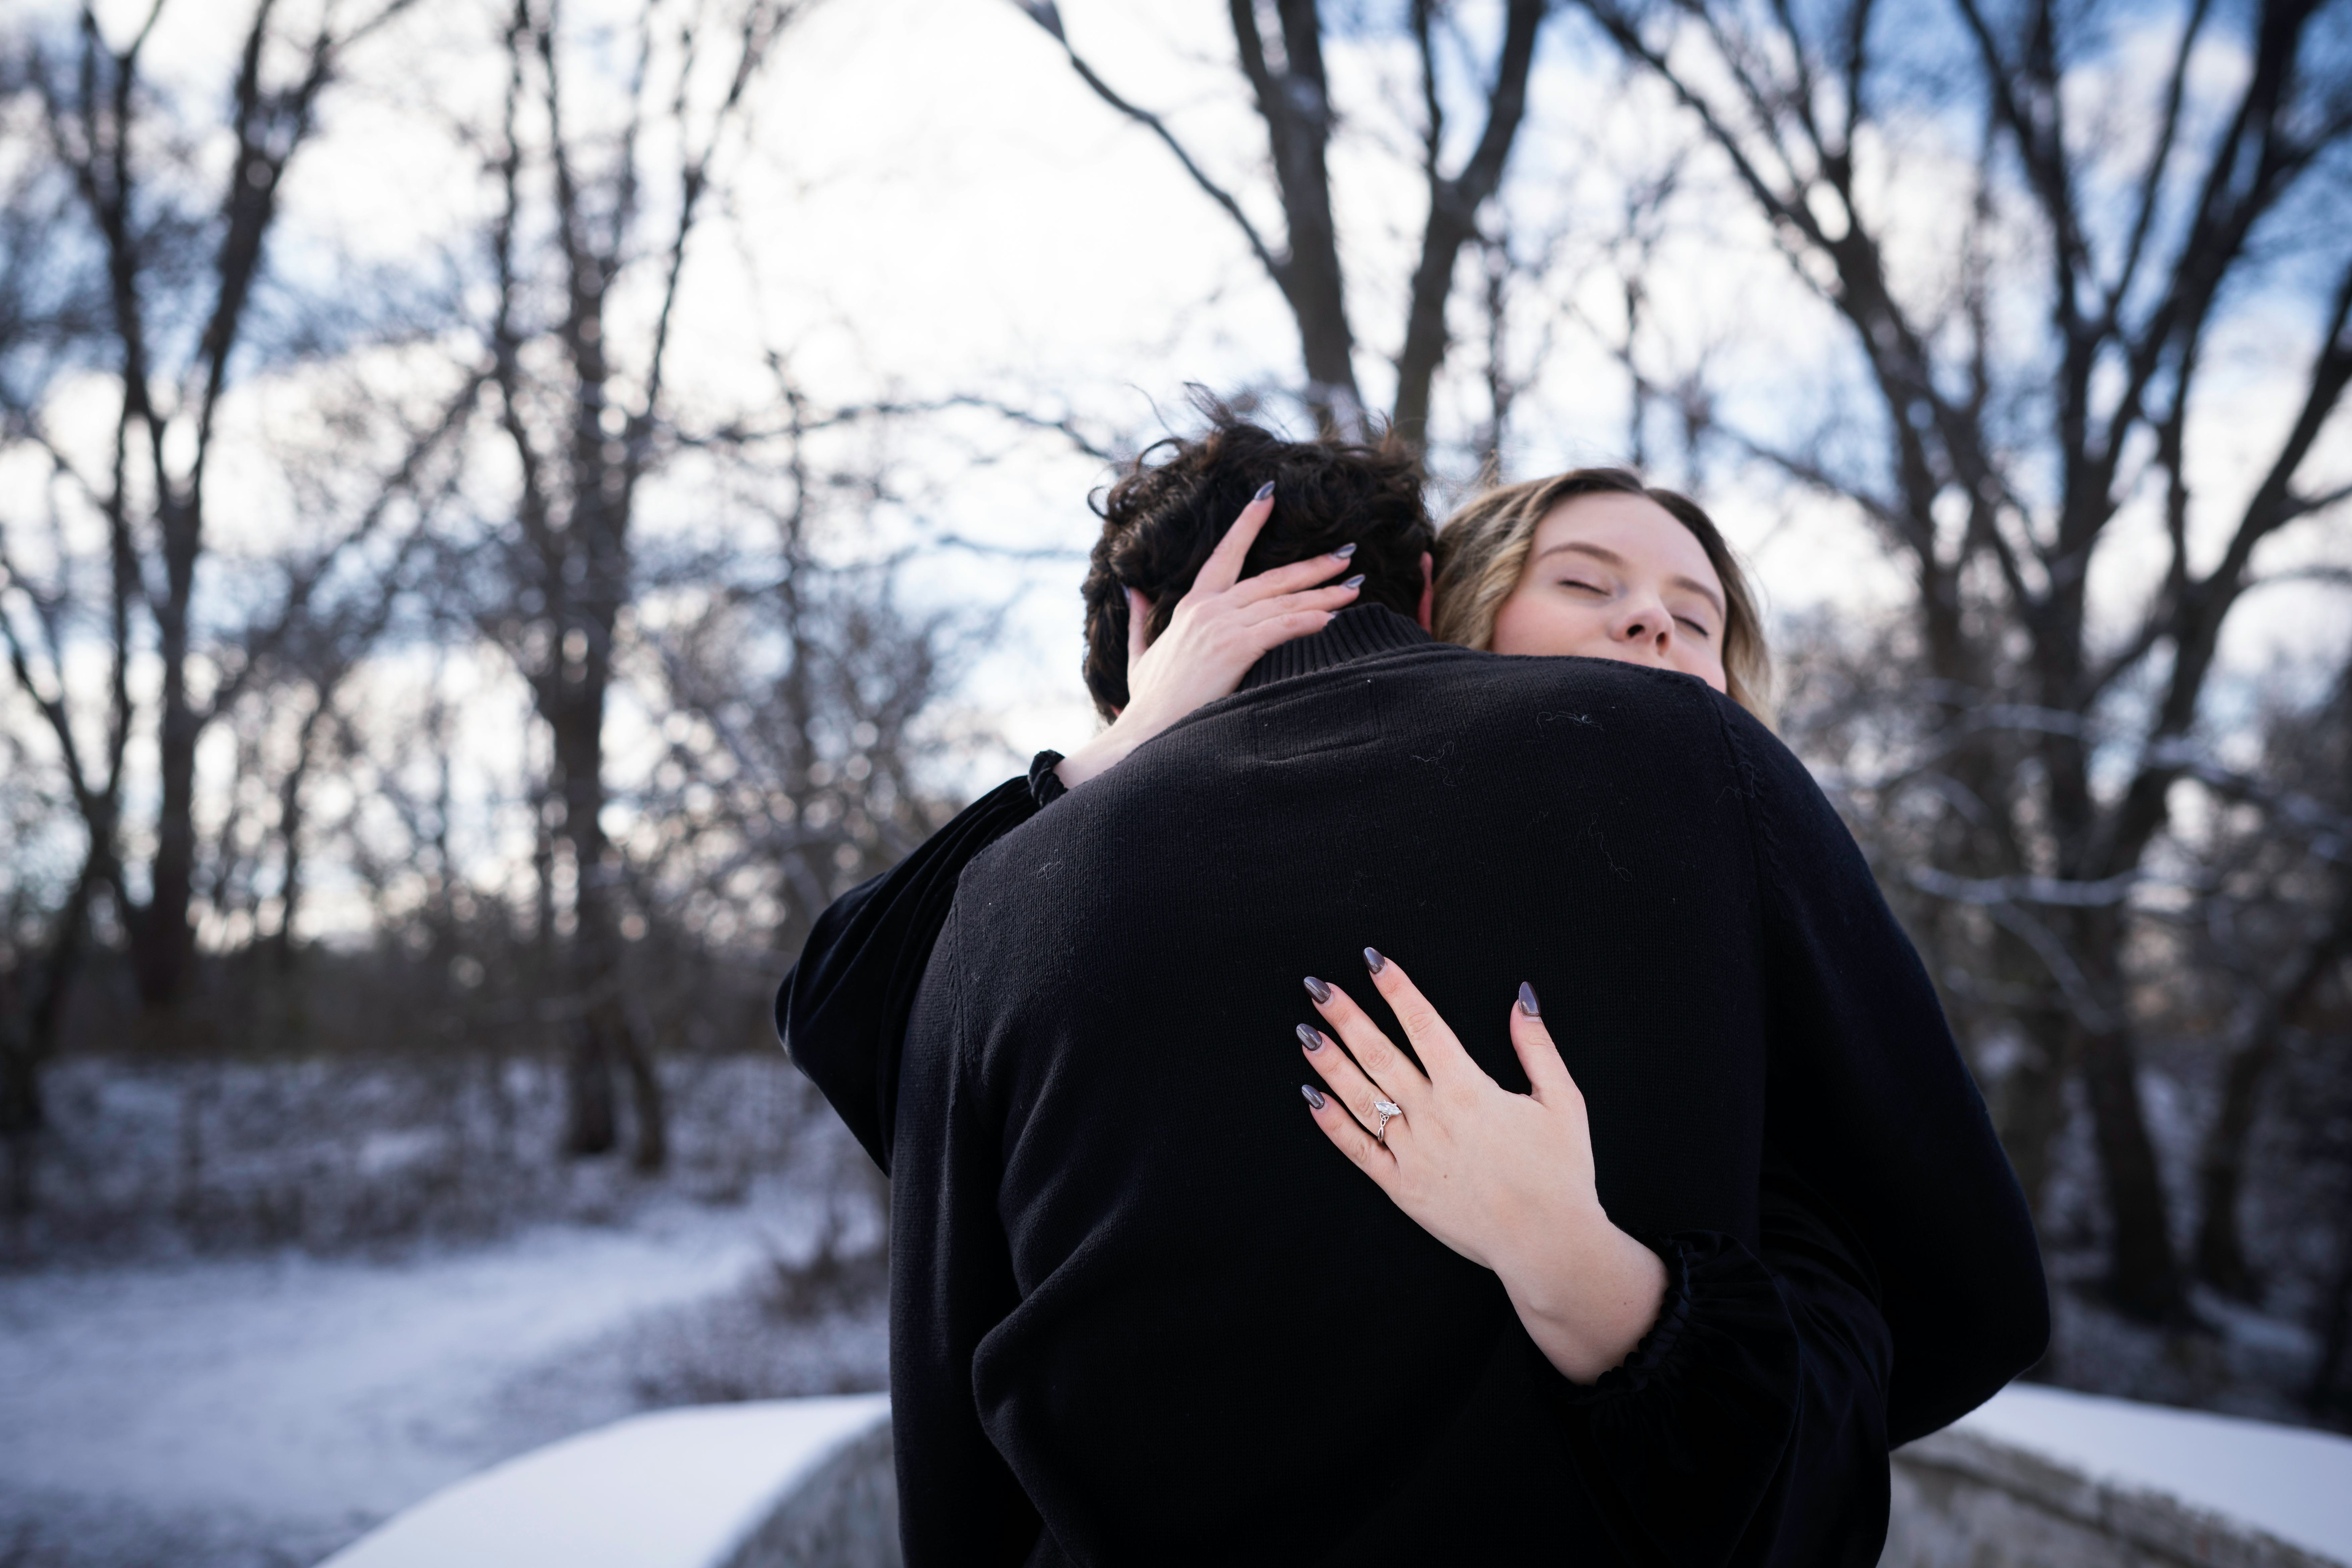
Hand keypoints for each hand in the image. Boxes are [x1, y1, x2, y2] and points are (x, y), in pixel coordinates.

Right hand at [1055, 482, 1359, 788]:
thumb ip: (1141, 619)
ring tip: (1355, 585)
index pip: (1225, 553)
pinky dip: (1309, 622)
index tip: (1268, 497)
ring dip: (1324, 593)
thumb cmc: (1149, 701)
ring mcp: (1222, 626)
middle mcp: (1209, 608)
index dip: (1247, 523)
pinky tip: (1335, 619)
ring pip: (1284, 602)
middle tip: (1347, 552)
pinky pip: (1282, 628)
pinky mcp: (1235, 649)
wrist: (1145, 732)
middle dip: (1313, 565)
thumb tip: (1132, 589)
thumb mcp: (1140, 654)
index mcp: (1192, 605)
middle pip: (1271, 578)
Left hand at [1298, 951, 1667, 1382]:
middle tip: (1318, 988)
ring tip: (1306, 1033)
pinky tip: (1312, 1097)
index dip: (1397, 990)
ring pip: (1362, 1098)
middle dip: (1347, 1017)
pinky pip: (1358, 1150)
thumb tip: (1521, 999)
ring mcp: (1413, 1153)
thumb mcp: (1564, 1102)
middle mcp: (1435, 1117)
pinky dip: (1332, 1124)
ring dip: (1331, 1063)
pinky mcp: (1402, 1187)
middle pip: (1381, 1055)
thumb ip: (1537, 1048)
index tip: (1374, 961)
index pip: (1425, 1026)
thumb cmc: (1560, 1174)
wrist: (1548, 1244)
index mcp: (1470, 1091)